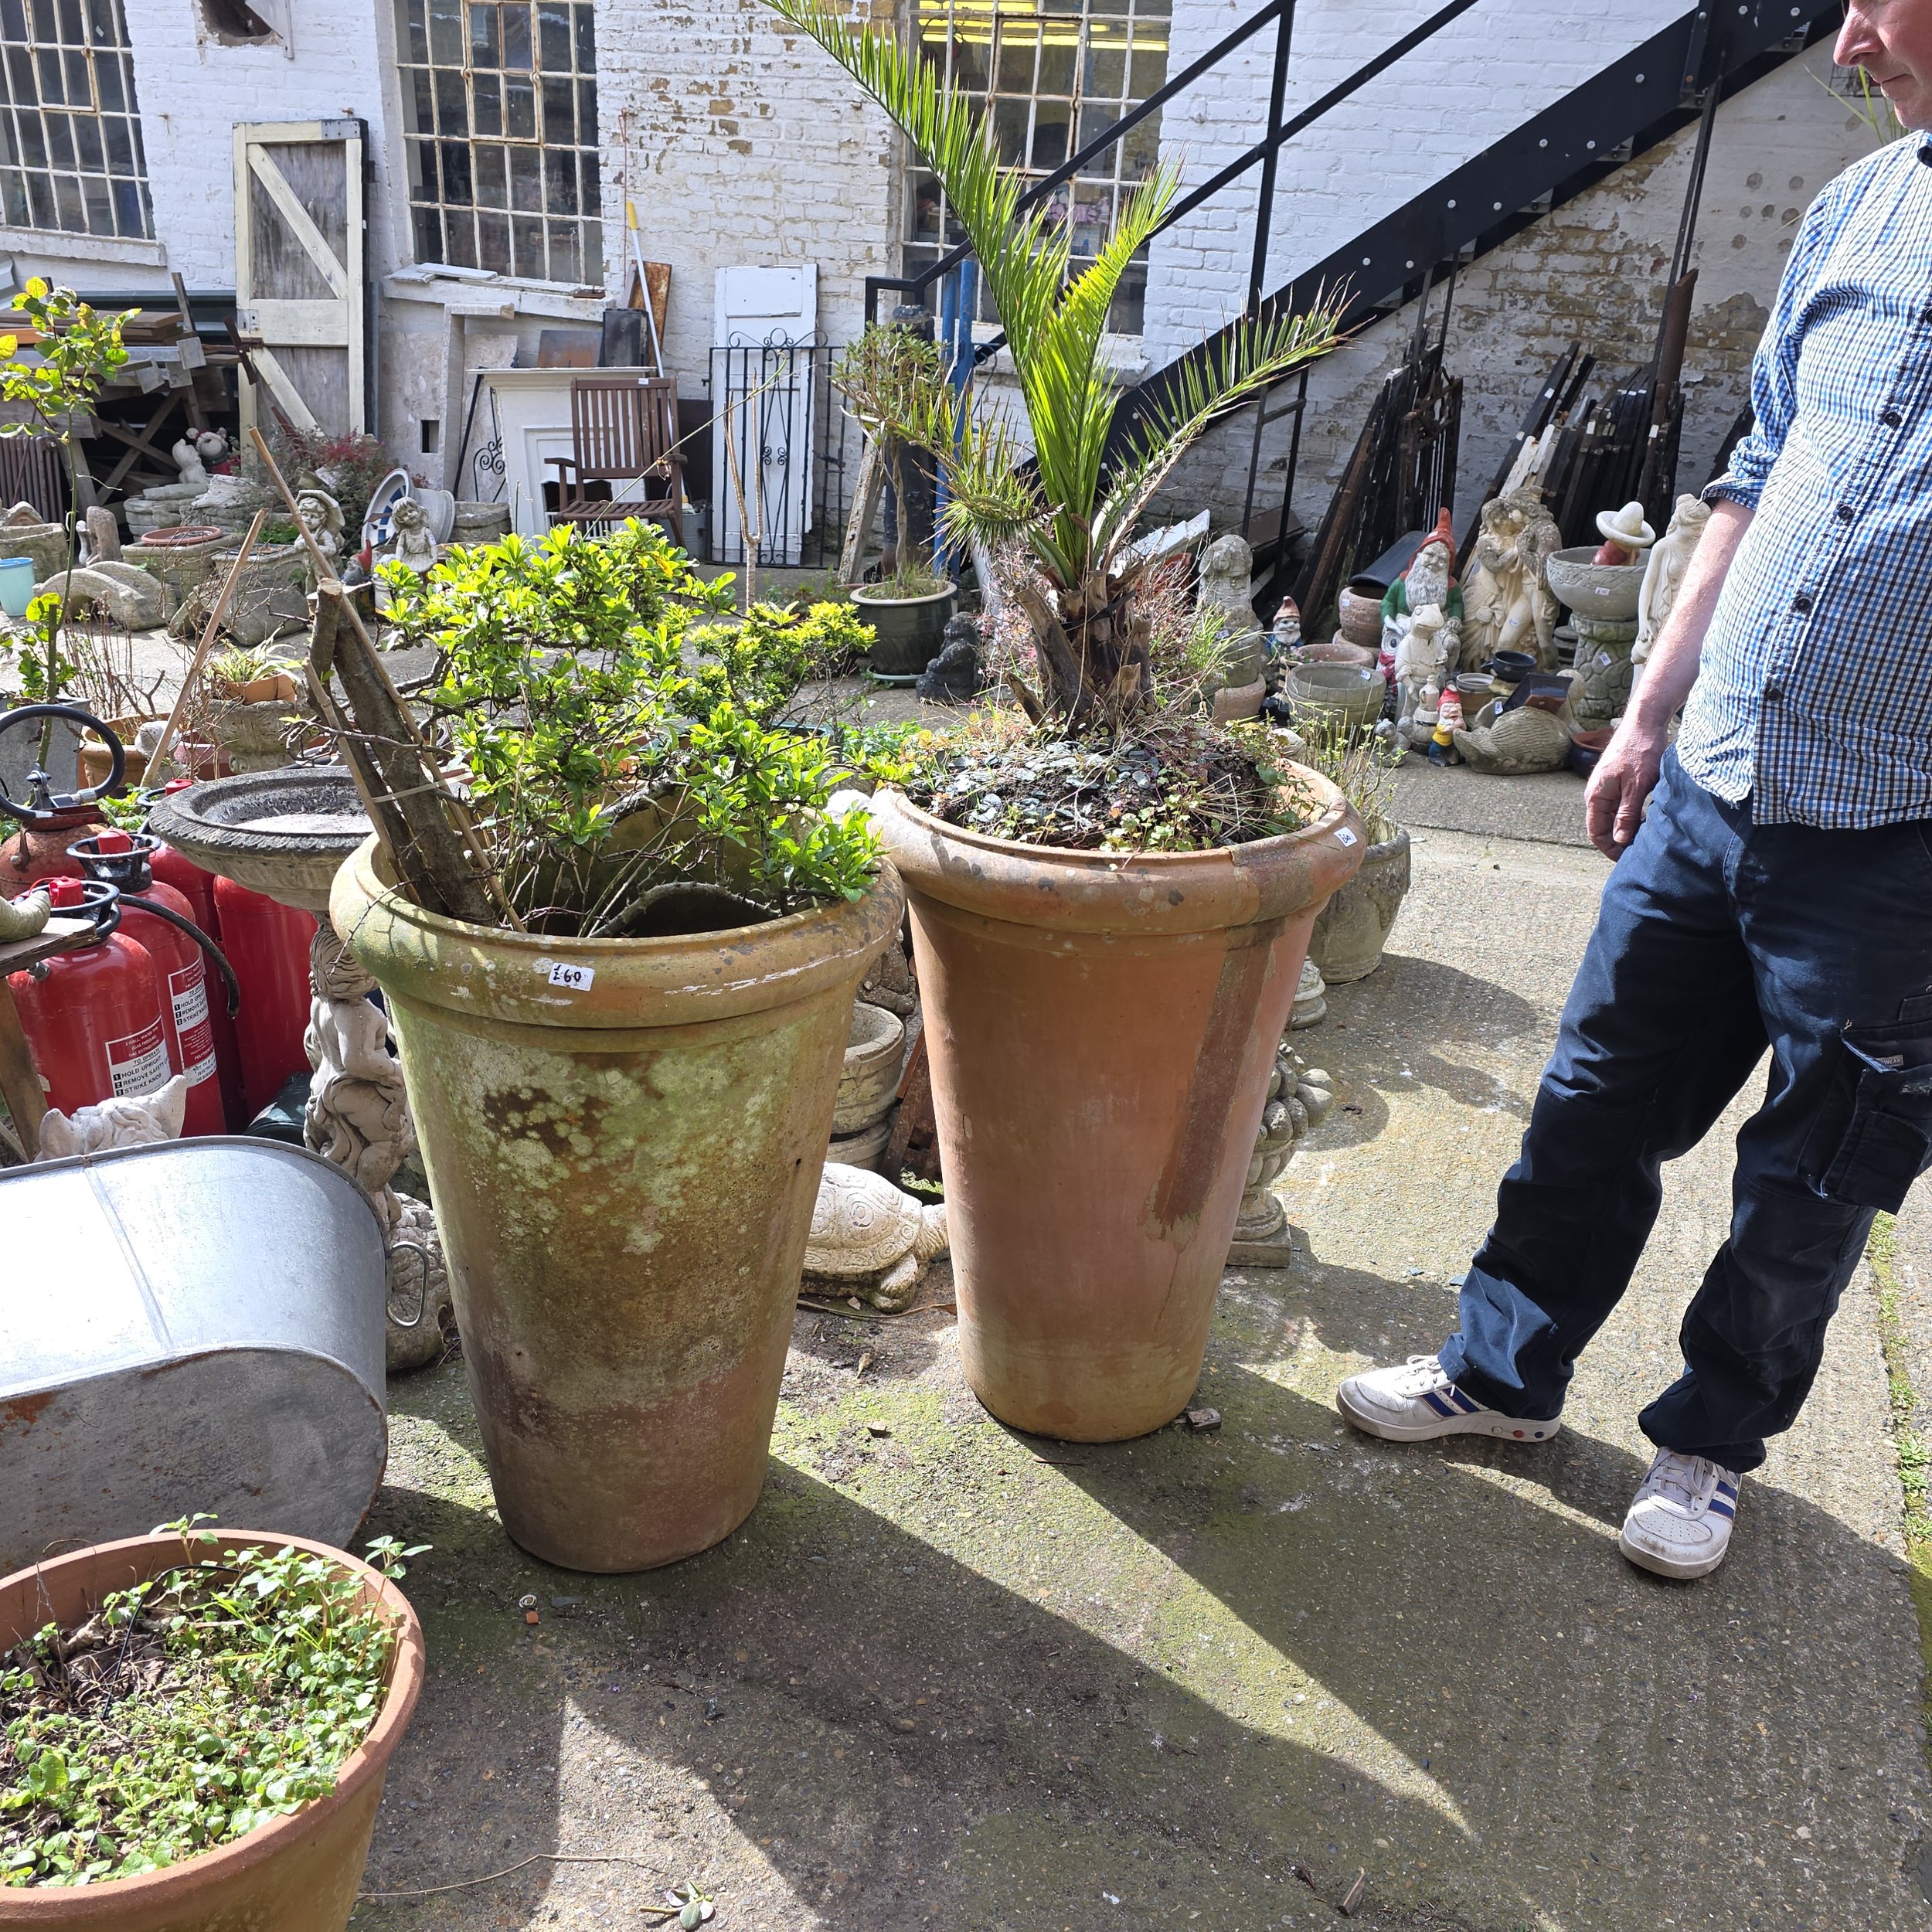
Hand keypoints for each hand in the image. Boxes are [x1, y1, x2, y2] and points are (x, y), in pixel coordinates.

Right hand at [1584, 721, 1664, 858]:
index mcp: (1596, 796)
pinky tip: (1647, 818)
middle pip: (1603, 826)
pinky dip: (1630, 816)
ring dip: (1626, 829)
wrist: (1644, 723)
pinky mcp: (1617, 781)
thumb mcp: (1637, 786)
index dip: (1610, 849)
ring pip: (1612, 816)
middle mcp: (1597, 793)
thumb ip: (1627, 815)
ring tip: (1645, 837)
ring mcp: (1606, 787)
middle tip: (1639, 851)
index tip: (1627, 859)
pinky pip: (1619, 806)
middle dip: (1618, 841)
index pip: (1596, 832)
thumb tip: (1620, 840)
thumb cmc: (1640, 751)